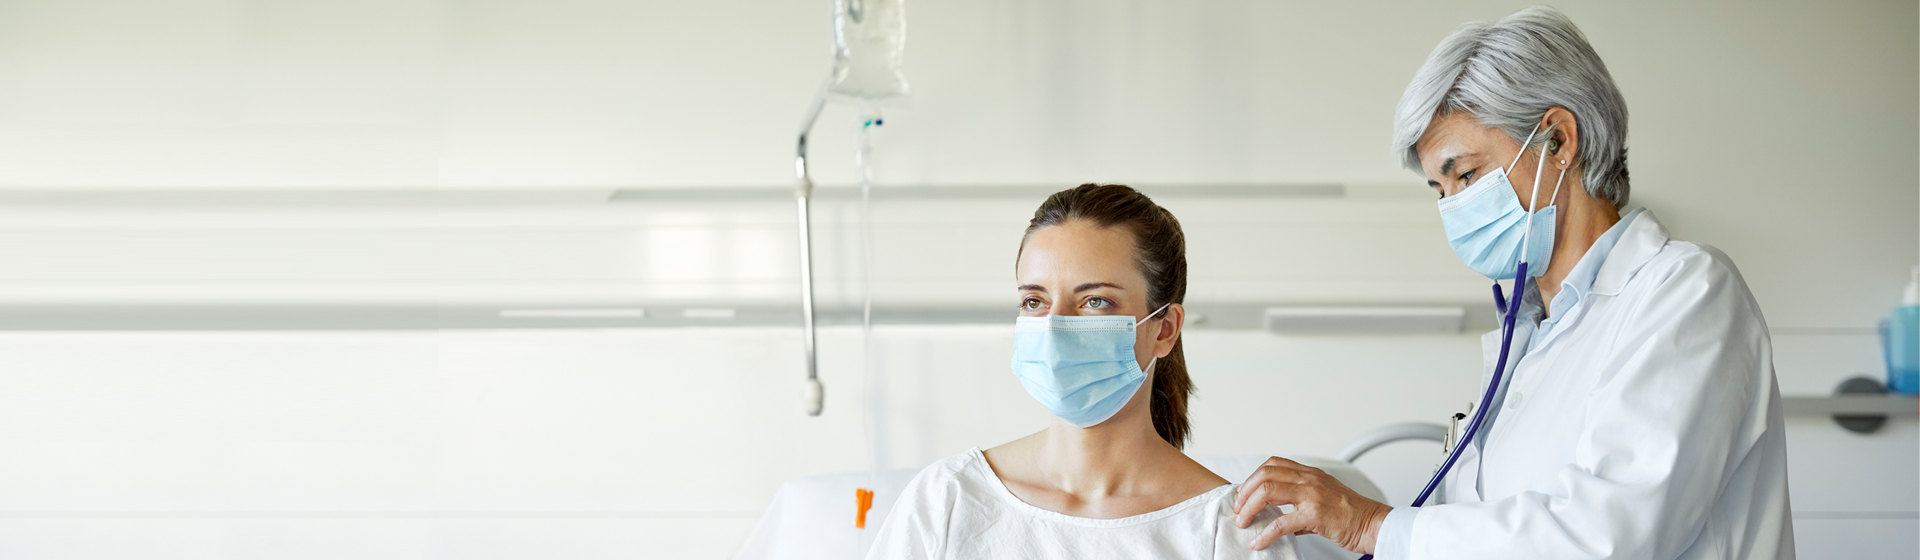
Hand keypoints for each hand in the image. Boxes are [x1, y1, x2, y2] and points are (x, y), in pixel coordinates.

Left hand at [1233, 456, 1391, 552]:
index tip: (1245, 493)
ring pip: (1267, 492)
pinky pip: (1281, 523)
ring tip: (1243, 522)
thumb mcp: (1325, 498)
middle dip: (1245, 492)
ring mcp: (1312, 495)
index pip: (1273, 464)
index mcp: (1311, 474)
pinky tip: (1259, 542)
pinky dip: (1265, 533)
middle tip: (1238, 509)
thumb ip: (1301, 503)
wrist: (1375, 524)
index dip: (1254, 477)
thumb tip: (1280, 519)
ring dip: (1249, 508)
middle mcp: (1309, 479)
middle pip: (1265, 474)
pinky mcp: (1315, 515)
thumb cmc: (1353, 514)